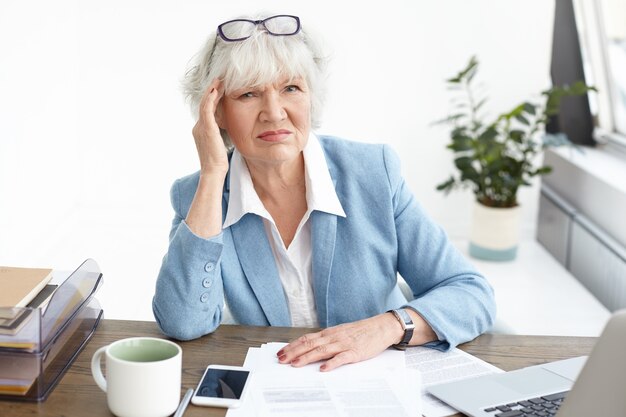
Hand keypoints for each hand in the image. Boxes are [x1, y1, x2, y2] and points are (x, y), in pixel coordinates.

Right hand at [192, 79, 228, 173]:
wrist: (213, 172)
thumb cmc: (219, 162)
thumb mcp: (220, 145)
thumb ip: (221, 135)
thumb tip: (229, 130)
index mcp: (201, 130)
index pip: (207, 110)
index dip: (213, 98)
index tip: (221, 89)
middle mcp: (198, 127)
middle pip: (204, 104)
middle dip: (212, 91)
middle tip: (220, 80)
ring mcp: (201, 127)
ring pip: (205, 103)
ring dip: (212, 91)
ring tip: (219, 80)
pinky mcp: (206, 128)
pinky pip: (207, 109)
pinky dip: (210, 99)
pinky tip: (216, 90)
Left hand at [276, 313, 402, 371]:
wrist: (380, 327)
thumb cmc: (360, 332)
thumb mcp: (340, 333)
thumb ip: (326, 340)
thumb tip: (310, 348)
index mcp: (329, 333)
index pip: (306, 338)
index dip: (292, 345)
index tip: (281, 352)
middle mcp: (333, 337)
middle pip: (309, 344)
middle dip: (293, 352)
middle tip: (281, 359)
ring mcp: (343, 344)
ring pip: (321, 351)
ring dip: (306, 357)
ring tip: (295, 364)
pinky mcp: (355, 352)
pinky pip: (341, 358)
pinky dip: (331, 363)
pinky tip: (323, 369)